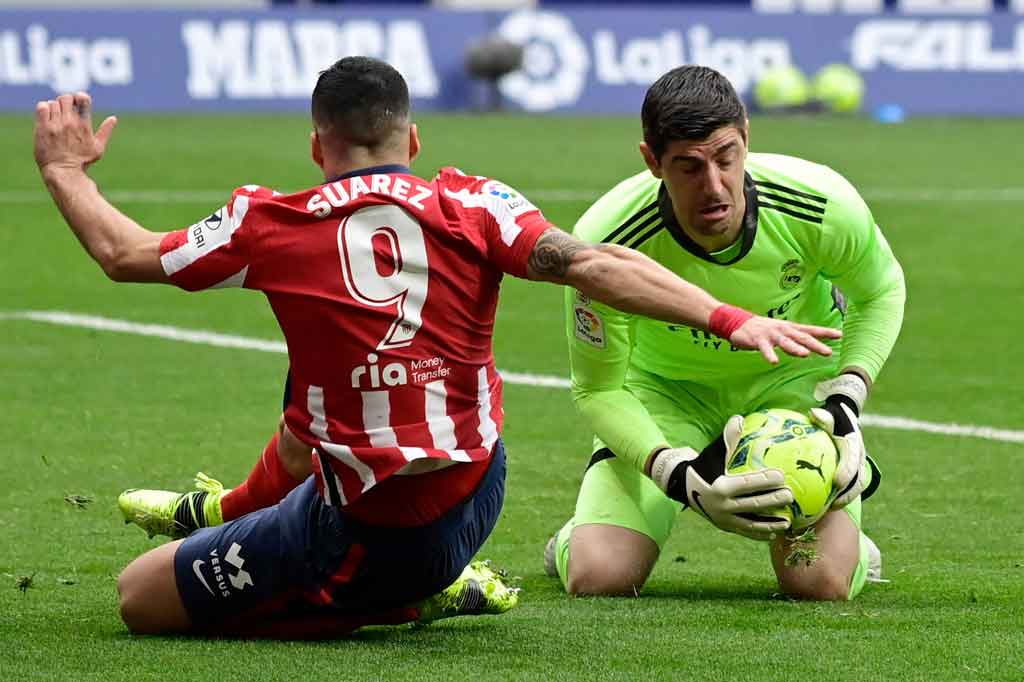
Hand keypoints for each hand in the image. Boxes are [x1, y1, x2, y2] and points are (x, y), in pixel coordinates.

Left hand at [34, 92, 116, 176]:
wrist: (63, 171)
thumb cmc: (82, 162)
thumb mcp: (98, 148)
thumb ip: (105, 131)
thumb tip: (113, 118)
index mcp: (84, 126)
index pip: (83, 99)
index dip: (80, 96)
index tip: (79, 102)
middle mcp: (69, 123)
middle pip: (66, 98)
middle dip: (67, 101)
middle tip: (66, 110)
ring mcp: (55, 125)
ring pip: (53, 102)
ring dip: (56, 107)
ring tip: (56, 116)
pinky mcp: (42, 128)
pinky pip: (42, 107)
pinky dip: (45, 108)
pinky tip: (47, 116)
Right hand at [650, 415, 793, 540]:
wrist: (683, 488)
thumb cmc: (703, 467)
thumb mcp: (712, 453)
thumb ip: (728, 439)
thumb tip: (740, 418)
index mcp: (720, 487)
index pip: (747, 484)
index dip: (765, 480)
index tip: (782, 476)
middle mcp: (722, 506)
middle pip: (752, 504)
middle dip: (773, 501)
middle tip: (790, 495)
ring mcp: (724, 520)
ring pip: (751, 523)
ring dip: (770, 523)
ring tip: (788, 521)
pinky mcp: (725, 528)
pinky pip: (745, 531)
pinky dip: (759, 533)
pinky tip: (774, 531)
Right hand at [730, 315, 842, 364]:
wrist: (739, 322)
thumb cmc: (763, 329)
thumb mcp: (782, 332)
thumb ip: (795, 339)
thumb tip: (810, 348)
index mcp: (790, 328)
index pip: (811, 330)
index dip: (825, 332)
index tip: (840, 335)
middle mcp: (783, 330)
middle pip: (802, 338)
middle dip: (815, 345)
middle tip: (828, 352)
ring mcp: (771, 335)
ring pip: (785, 342)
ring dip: (795, 348)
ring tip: (805, 354)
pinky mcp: (758, 340)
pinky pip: (765, 349)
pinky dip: (769, 355)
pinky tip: (774, 361)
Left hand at [810, 374, 869, 509]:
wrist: (846, 419)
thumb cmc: (835, 417)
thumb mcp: (831, 414)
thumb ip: (823, 416)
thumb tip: (813, 413)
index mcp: (854, 444)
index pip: (853, 459)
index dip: (847, 471)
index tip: (838, 482)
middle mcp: (859, 458)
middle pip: (858, 480)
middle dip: (848, 494)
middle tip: (833, 505)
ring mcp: (858, 467)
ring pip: (855, 488)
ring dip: (843, 500)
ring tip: (827, 511)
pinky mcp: (852, 473)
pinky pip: (847, 488)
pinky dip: (837, 497)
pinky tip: (821, 506)